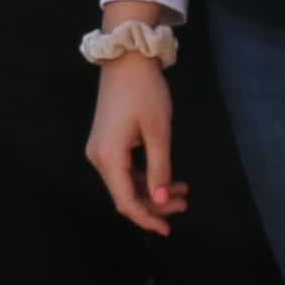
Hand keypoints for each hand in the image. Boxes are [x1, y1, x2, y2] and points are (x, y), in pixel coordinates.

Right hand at [85, 53, 182, 234]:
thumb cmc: (145, 92)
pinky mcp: (106, 141)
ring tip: (183, 191)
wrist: (127, 57)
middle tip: (185, 204)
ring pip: (125, 183)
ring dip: (152, 190)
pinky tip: (167, 177)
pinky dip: (144, 177)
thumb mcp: (158, 132)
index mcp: (108, 157)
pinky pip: (124, 169)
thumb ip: (160, 169)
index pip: (126, 201)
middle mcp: (98, 157)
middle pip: (125, 194)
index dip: (148, 217)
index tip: (169, 228)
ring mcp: (100, 149)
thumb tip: (163, 200)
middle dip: (156, 203)